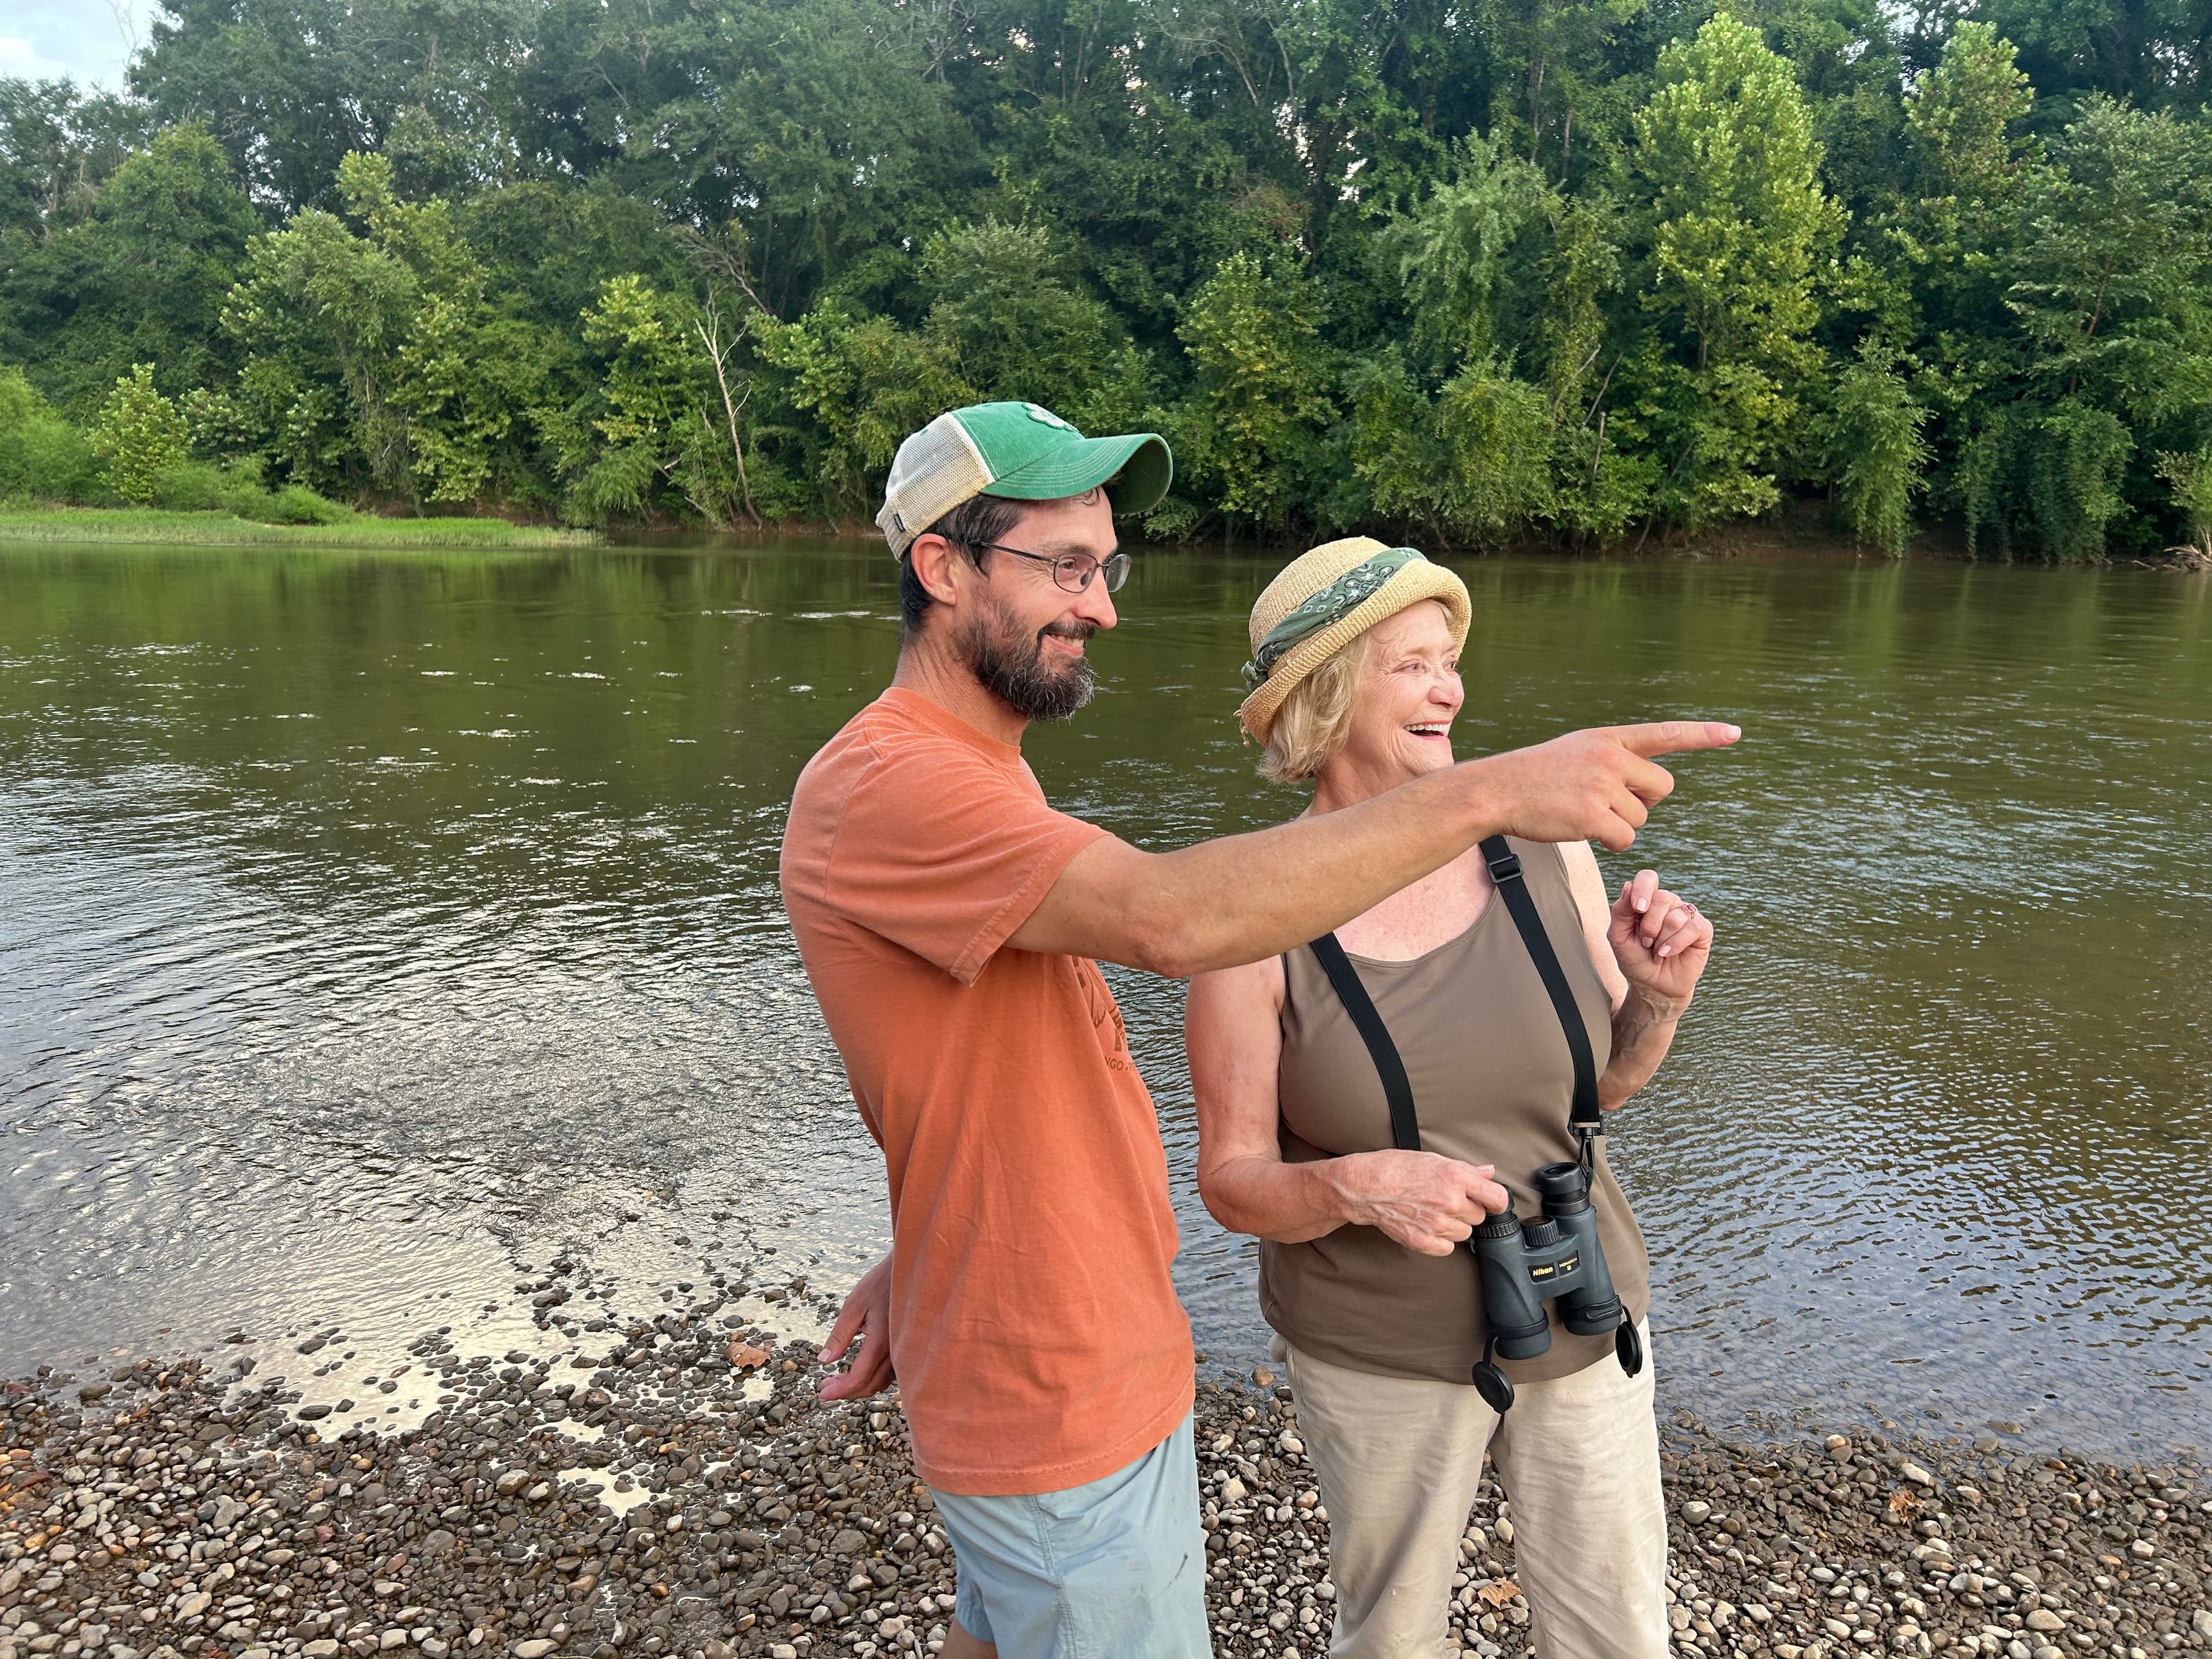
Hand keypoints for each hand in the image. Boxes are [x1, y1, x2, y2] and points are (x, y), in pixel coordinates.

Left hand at [817, 1252, 893, 1400]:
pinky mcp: (907, 1346)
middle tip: (826, 1388)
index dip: (840, 1390)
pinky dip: (874, 1377)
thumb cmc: (882, 1283)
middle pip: (870, 1385)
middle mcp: (895, 1351)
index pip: (858, 1378)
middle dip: (846, 1391)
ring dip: (860, 1386)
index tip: (822, 1393)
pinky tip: (860, 1369)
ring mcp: (903, 1350)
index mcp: (880, 1342)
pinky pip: (891, 1372)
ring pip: (882, 1381)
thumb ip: (839, 1336)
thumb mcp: (854, 1305)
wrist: (914, 1270)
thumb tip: (824, 1361)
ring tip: (839, 1380)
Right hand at [1321, 1150, 1509, 1255]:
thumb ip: (1465, 1169)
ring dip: (1454, 1225)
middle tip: (1448, 1200)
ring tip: (1434, 1212)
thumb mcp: (1433, 1159)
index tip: (1490, 1201)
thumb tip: (1488, 1172)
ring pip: (1464, 1233)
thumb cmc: (1395, 1168)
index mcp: (1455, 1178)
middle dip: (1468, 1209)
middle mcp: (1449, 1202)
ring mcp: (1437, 1224)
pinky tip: (1428, 1225)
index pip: (1497, 1198)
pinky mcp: (1423, 1241)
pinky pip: (1447, 1247)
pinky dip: (1441, 1240)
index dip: (1496, 1201)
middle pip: (1479, 1216)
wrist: (1365, 1186)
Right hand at [1475, 721, 1739, 850]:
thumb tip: (1648, 787)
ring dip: (1619, 825)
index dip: (1702, 736)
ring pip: (1641, 818)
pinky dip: (1610, 842)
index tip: (1735, 734)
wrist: (1498, 789)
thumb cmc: (1536, 776)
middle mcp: (1610, 757)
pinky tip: (1582, 829)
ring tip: (1582, 812)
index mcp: (1610, 738)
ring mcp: (1601, 785)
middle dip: (1643, 802)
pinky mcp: (1592, 815)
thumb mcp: (1578, 751)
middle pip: (1661, 787)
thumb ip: (1614, 760)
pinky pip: (1625, 839)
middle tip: (1607, 802)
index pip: (1665, 734)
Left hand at [1607, 870, 1712, 1008]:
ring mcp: (1686, 915)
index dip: (1643, 889)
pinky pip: (1693, 928)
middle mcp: (1668, 903)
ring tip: (1657, 952)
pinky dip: (1676, 944)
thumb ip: (1620, 911)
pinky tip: (1667, 953)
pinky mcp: (1702, 930)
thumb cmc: (1635, 959)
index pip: (1648, 878)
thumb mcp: (1618, 937)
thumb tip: (1628, 885)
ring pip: (1675, 916)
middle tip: (1645, 943)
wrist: (1652, 985)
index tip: (1637, 909)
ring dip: (1661, 940)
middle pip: (1661, 898)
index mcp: (1647, 900)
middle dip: (1649, 926)